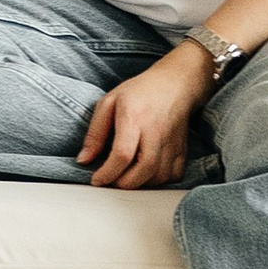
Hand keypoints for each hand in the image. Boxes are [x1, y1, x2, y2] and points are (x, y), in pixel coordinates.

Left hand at [79, 40, 216, 188]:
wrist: (174, 84)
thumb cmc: (139, 92)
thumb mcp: (108, 103)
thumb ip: (95, 133)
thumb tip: (84, 160)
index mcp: (134, 118)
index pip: (122, 154)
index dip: (108, 172)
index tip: (96, 179)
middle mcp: (156, 132)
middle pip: (144, 170)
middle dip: (123, 183)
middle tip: (110, 181)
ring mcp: (172, 142)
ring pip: (159, 176)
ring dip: (140, 184)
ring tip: (126, 176)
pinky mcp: (183, 149)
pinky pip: (173, 176)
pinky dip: (158, 181)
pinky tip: (146, 174)